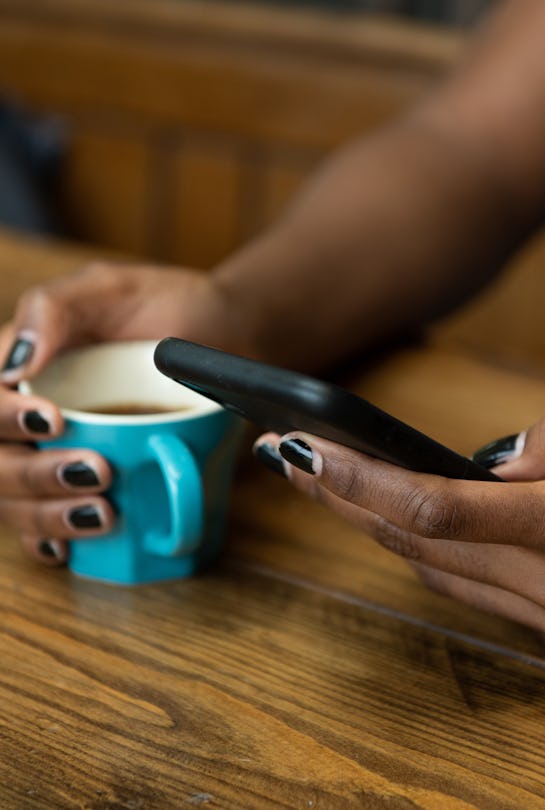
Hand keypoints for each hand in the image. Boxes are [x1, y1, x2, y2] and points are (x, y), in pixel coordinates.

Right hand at [0, 260, 236, 564]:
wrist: (227, 333)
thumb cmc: (168, 304)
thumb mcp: (110, 288)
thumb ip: (55, 310)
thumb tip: (11, 366)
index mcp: (20, 365)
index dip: (4, 419)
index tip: (54, 422)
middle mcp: (27, 412)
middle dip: (33, 474)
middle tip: (96, 471)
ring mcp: (54, 451)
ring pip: (15, 500)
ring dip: (48, 515)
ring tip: (101, 513)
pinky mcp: (86, 480)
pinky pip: (48, 521)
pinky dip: (50, 538)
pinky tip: (68, 547)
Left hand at [253, 400, 544, 667]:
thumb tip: (492, 461)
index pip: (437, 508)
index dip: (362, 482)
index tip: (307, 451)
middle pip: (422, 545)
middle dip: (348, 501)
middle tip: (291, 457)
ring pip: (445, 573)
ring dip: (382, 529)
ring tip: (329, 483)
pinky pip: (484, 593)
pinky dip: (439, 555)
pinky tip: (404, 525)